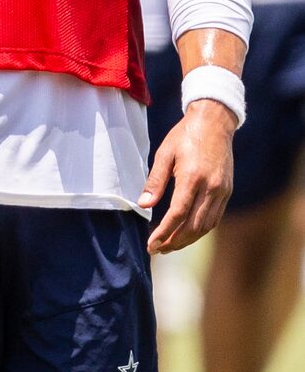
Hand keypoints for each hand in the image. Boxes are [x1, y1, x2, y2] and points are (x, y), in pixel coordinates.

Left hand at [140, 100, 235, 253]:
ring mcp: (222, 190)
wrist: (214, 122)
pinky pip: (214, 218)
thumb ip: (155, 181)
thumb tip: (144, 205)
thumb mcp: (164, 154)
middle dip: (174, 242)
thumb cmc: (185, 136)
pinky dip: (200, 230)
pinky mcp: (227, 191)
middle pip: (193, 226)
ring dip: (187, 240)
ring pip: (206, 226)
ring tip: (169, 246)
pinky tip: (186, 233)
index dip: (163, 232)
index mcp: (192, 177)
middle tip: (158, 249)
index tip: (151, 244)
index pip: (177, 214)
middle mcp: (211, 187)